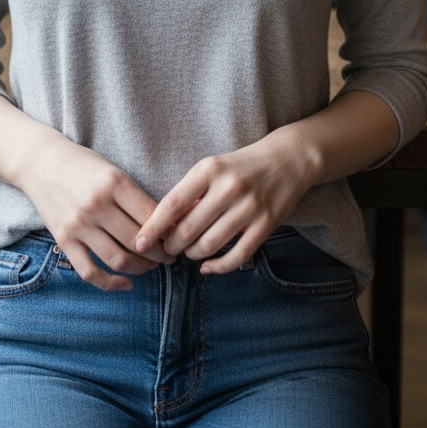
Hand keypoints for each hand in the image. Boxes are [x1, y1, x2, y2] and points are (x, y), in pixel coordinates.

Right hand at [22, 129, 173, 291]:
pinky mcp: (64, 240)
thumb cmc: (83, 164)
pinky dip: (110, 284)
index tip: (178, 238)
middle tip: (170, 257)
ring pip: (118, 259)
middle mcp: (97, 204)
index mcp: (114, 182)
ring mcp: (79, 224)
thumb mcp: (112, 170)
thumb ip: (134, 196)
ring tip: (152, 266)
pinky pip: (90, 271)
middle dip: (160, 254)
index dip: (169, 231)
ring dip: (141, 268)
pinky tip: (126, 284)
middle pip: (138, 240)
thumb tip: (167, 220)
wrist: (40, 162)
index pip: (151, 216)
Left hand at [134, 127, 313, 275]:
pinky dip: (217, 267)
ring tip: (188, 253)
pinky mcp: (266, 225)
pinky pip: (237, 256)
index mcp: (209, 170)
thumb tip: (163, 225)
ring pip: (209, 245)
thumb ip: (189, 193)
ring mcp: (249, 207)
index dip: (153, 227)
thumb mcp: (211, 169)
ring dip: (192, 255)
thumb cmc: (239, 167)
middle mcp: (229, 188)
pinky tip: (207, 266)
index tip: (139, 242)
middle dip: (172, 246)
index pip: (172, 204)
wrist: (286, 160)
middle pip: (189, 230)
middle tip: (167, 250)